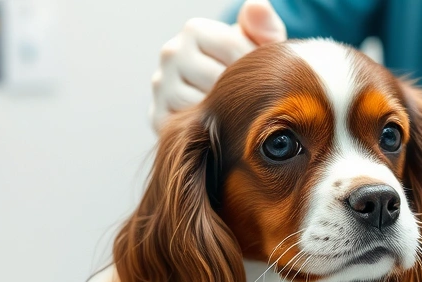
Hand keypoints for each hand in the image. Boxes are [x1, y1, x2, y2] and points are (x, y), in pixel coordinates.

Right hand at [149, 0, 286, 131]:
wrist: (221, 100)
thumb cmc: (245, 67)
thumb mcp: (261, 43)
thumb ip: (264, 25)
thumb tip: (257, 5)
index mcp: (194, 29)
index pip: (234, 49)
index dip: (255, 67)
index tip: (260, 76)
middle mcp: (171, 52)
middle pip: (218, 79)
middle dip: (240, 92)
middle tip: (251, 99)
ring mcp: (160, 84)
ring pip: (201, 105)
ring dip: (224, 113)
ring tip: (235, 111)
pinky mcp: (157, 115)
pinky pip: (188, 127)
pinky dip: (206, 130)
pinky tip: (219, 126)